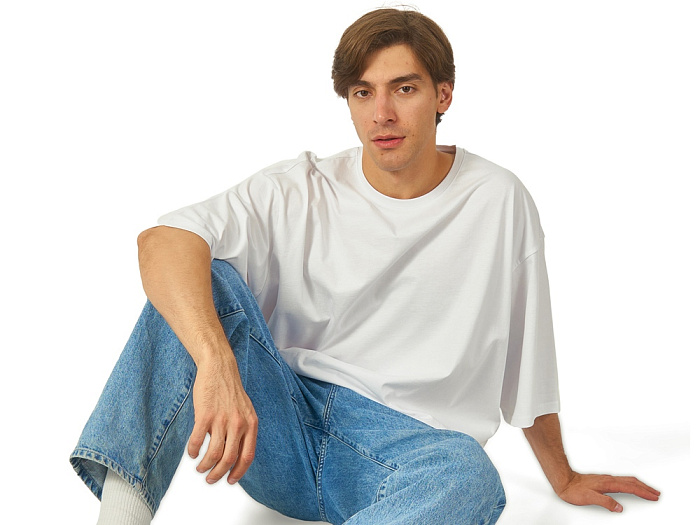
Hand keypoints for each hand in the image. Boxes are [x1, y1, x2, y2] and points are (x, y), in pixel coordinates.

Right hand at [187, 352, 257, 484]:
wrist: (219, 368)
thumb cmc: (230, 390)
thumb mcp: (245, 411)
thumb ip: (244, 430)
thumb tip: (236, 454)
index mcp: (251, 424)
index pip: (247, 456)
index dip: (238, 472)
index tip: (231, 480)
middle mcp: (238, 424)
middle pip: (229, 459)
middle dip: (218, 474)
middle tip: (211, 479)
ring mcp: (222, 420)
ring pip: (213, 454)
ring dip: (205, 466)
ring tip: (200, 468)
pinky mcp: (205, 415)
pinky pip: (197, 441)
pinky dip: (193, 451)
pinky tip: (192, 453)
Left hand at [557, 472, 660, 511]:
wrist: (564, 481)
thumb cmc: (574, 490)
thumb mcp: (590, 498)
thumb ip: (605, 502)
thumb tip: (619, 508)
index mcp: (608, 483)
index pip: (630, 488)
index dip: (643, 492)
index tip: (654, 496)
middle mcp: (609, 479)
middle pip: (632, 482)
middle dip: (646, 487)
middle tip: (656, 493)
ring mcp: (606, 479)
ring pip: (627, 480)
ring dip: (640, 484)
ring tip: (648, 489)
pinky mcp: (603, 480)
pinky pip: (622, 480)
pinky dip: (631, 483)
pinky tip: (630, 486)